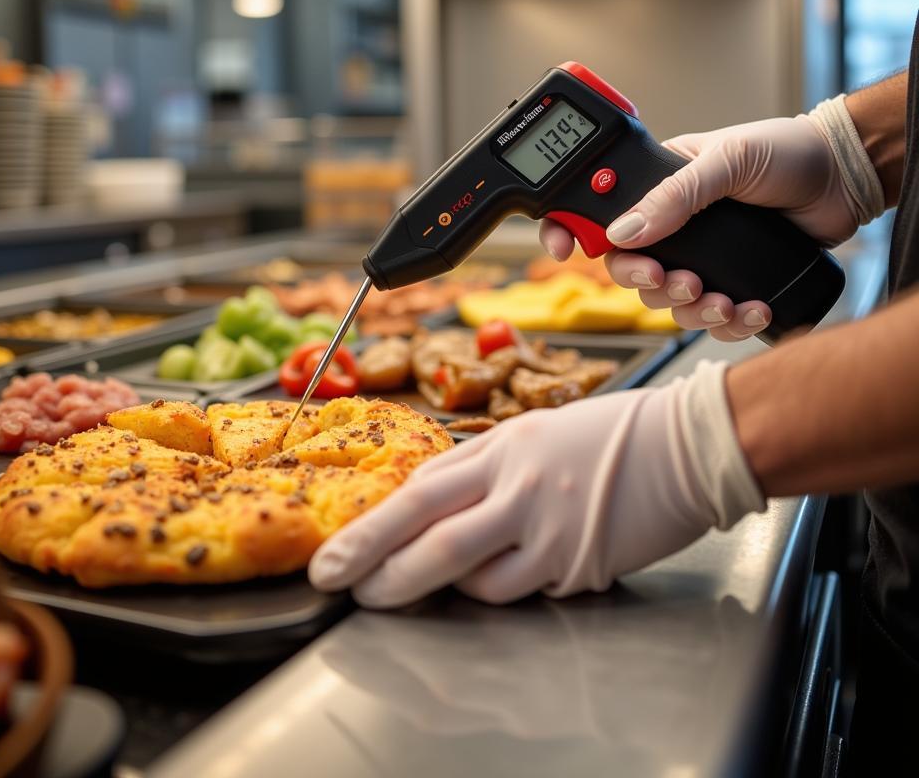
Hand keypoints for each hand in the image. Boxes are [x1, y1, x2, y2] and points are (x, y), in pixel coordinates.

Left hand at [308, 362, 763, 607]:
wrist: (687, 444)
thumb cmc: (610, 432)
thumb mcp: (533, 433)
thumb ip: (480, 467)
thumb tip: (429, 501)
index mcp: (504, 448)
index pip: (420, 492)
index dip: (371, 528)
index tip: (335, 555)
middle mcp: (520, 488)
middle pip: (433, 538)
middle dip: (378, 568)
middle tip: (340, 586)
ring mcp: (551, 531)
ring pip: (473, 579)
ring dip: (437, 589)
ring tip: (413, 587)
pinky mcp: (580, 566)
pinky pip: (524, 591)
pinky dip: (501, 589)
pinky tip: (504, 573)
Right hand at [540, 111, 860, 340]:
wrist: (846, 178)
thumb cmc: (787, 152)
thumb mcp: (727, 161)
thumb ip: (674, 194)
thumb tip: (624, 230)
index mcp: (655, 185)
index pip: (596, 210)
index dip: (571, 231)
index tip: (564, 251)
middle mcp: (671, 223)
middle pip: (628, 268)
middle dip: (648, 283)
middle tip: (679, 280)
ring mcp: (700, 254)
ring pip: (667, 300)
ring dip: (691, 310)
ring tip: (722, 300)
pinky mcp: (732, 280)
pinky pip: (711, 317)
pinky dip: (728, 323)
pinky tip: (752, 310)